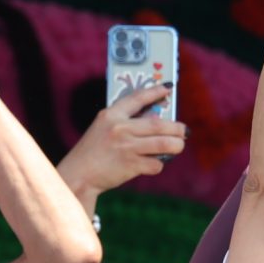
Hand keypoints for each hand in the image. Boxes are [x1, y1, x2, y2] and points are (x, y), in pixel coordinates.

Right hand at [60, 82, 184, 197]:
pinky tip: (154, 163)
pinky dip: (159, 164)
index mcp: (111, 115)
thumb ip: (126, 123)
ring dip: (177, 145)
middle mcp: (120, 129)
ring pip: (164, 144)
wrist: (79, 175)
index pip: (137, 97)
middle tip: (184, 131)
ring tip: (179, 146)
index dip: (155, 91)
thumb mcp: (104, 128)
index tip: (168, 87)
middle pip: (160, 124)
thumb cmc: (94, 151)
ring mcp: (126, 147)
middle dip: (177, 128)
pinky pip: (156, 164)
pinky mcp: (130, 165)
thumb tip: (157, 120)